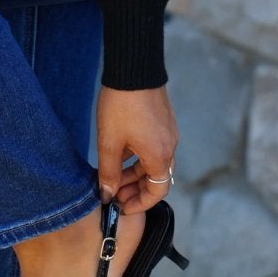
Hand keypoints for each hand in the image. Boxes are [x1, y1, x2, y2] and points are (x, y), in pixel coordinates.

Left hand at [96, 83, 178, 212]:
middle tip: (115, 194)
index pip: (158, 192)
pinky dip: (141, 158)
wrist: (134, 69)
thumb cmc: (121, 105)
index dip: (140, 203)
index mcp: (160, 155)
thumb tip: (108, 195)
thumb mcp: (109, 142)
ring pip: (155, 163)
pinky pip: (155, 148)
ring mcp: (169, 132)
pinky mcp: (164, 121)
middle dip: (136, 190)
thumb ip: (109, 172)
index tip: (122, 207)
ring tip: (114, 176)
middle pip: (157, 179)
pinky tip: (122, 154)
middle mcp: (170, 146)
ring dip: (137, 174)